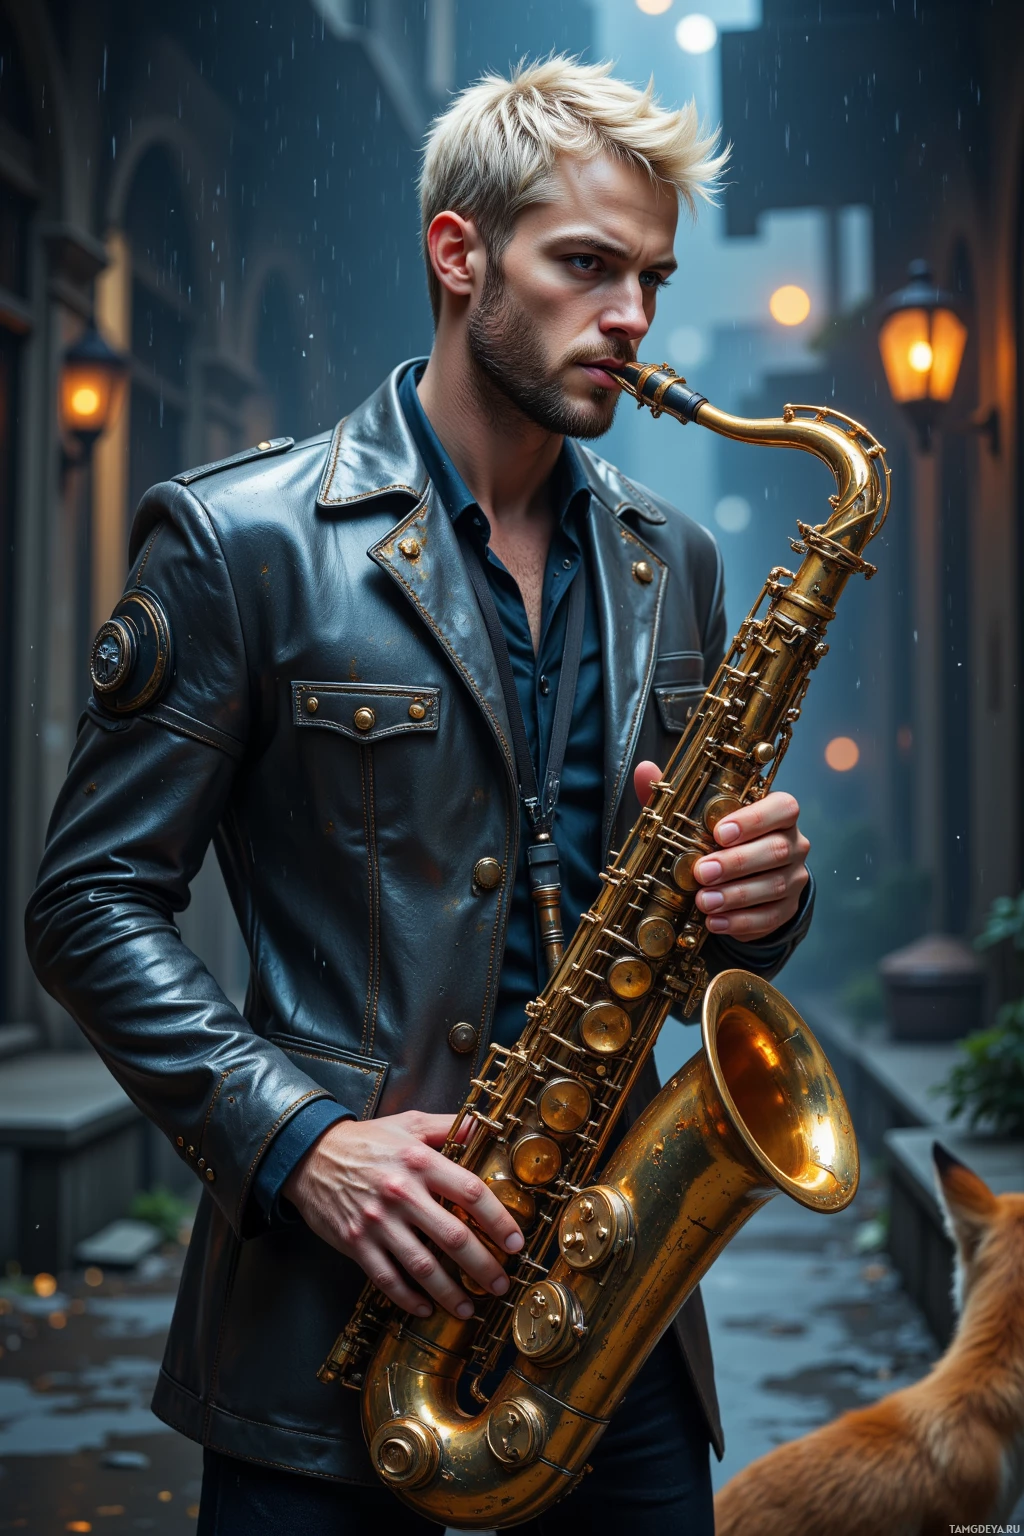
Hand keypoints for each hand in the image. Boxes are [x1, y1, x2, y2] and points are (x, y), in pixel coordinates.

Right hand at [282, 1111, 523, 1320]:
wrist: (310, 1155)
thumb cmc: (366, 1140)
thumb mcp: (409, 1122)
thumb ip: (448, 1126)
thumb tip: (483, 1128)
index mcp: (420, 1161)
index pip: (470, 1192)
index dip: (498, 1220)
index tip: (514, 1242)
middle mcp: (402, 1193)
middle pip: (453, 1237)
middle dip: (483, 1266)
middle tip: (501, 1284)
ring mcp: (377, 1222)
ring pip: (422, 1267)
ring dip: (450, 1293)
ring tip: (469, 1307)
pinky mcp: (356, 1243)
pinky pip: (387, 1279)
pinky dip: (408, 1299)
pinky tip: (425, 1309)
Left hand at [633, 761, 809, 940]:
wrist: (748, 878)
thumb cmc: (723, 839)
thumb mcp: (700, 816)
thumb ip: (677, 795)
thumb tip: (644, 770)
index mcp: (779, 813)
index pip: (782, 808)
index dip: (754, 820)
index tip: (719, 832)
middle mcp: (794, 842)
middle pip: (777, 849)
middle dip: (736, 862)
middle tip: (702, 872)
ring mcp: (794, 877)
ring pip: (774, 885)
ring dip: (736, 896)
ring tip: (704, 901)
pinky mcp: (787, 908)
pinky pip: (770, 917)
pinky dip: (741, 921)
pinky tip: (716, 922)